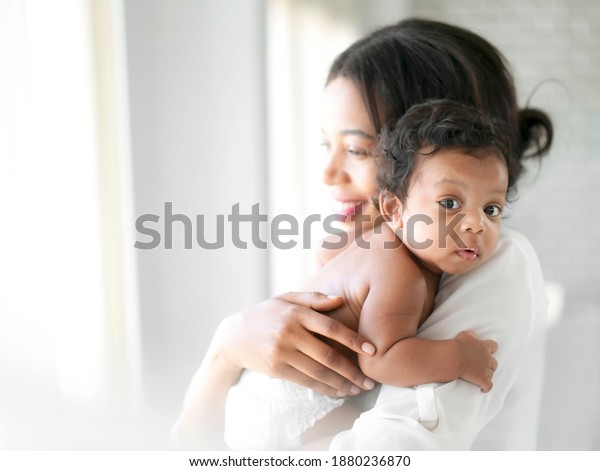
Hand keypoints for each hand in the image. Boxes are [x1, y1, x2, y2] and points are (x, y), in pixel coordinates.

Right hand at [216, 291, 376, 396]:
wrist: (233, 336)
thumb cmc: (265, 314)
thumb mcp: (286, 298)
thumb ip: (313, 298)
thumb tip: (340, 300)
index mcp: (296, 313)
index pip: (331, 327)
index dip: (354, 339)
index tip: (372, 350)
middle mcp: (290, 332)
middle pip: (328, 355)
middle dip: (352, 370)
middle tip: (369, 381)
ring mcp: (282, 352)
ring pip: (319, 371)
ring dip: (341, 383)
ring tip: (357, 389)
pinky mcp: (276, 368)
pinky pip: (306, 381)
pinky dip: (324, 388)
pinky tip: (338, 391)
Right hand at [455, 331, 497, 392]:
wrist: (455, 357)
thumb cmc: (459, 345)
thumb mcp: (465, 335)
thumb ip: (472, 335)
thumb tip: (473, 335)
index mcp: (484, 347)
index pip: (494, 346)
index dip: (492, 349)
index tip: (489, 350)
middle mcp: (487, 358)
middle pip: (494, 363)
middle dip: (490, 364)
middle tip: (483, 365)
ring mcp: (486, 369)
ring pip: (491, 374)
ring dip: (487, 375)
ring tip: (481, 376)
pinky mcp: (482, 379)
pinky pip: (488, 386)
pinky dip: (486, 387)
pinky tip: (483, 389)